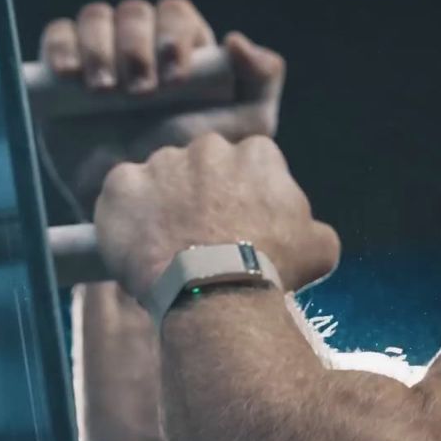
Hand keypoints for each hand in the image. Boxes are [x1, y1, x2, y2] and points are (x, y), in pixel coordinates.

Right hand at [36, 0, 285, 215]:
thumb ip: (262, 79)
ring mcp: (100, 54)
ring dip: (100, 46)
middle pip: (134, 12)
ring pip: (95, 17)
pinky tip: (69, 75)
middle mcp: (141, 44)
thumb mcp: (247, 127)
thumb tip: (235, 39)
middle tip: (140, 91)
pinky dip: (61, 45)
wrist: (141, 207)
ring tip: (105, 91)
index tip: (176, 79)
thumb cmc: (197, 166)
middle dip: (136, 45)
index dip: (173, 35)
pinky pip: (57, 34)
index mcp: (182, 47)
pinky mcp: (62, 73)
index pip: (175, 14)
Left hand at [93, 133, 340, 312]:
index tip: (241, 223)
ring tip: (168, 246)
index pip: (250, 164)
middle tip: (203, 235)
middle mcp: (207, 147)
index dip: (245, 195)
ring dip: (164, 203)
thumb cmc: (273, 270)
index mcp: (256, 153)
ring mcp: (161, 163)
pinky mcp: (122, 185)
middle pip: (203, 166)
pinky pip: (121, 194)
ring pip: (161, 178)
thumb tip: (310, 231)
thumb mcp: (319, 247)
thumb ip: (312, 226)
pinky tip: (137, 243)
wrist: (217, 293)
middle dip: (202, 194)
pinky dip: (126, 215)